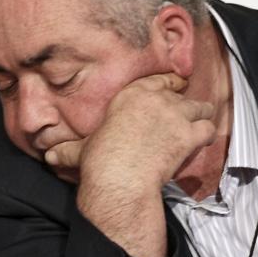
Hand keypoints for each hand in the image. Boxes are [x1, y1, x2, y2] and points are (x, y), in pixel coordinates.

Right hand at [44, 73, 214, 187]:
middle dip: (185, 102)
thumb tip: (49, 156)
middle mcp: (156, 99)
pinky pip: (208, 129)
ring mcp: (176, 115)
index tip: (173, 88)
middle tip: (187, 112)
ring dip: (201, 116)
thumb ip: (69, 149)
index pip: (157, 81)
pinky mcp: (189, 134)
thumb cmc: (100, 159)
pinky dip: (208, 135)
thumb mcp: (82, 150)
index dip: (168, 85)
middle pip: (181, 93)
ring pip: (200, 107)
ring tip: (201, 123)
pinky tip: (204, 141)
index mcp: (131, 95)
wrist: (120, 174)